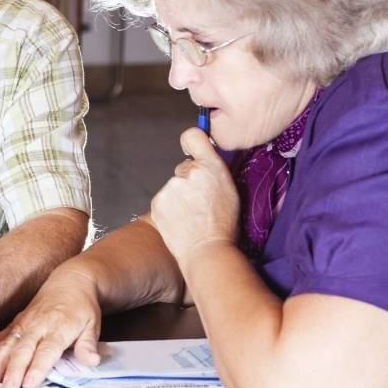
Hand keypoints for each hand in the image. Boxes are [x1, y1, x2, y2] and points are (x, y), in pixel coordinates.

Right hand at [0, 267, 101, 387]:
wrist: (71, 280)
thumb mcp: (93, 323)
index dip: (38, 366)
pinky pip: (3, 335)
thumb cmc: (82, 305)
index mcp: (60, 326)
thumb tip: (91, 360)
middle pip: (25, 349)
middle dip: (14, 369)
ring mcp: (26, 321)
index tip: (29, 383)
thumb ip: (88, 344)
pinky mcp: (19, 320)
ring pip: (10, 343)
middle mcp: (40, 324)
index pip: (47, 350)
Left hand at [150, 127, 239, 271]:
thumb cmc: (223, 224)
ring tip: (192, 215)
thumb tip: (201, 156)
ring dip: (179, 196)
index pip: (192, 135)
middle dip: (188, 181)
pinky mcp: (157, 201)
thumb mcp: (230, 189)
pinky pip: (164, 199)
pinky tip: (180, 220)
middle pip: (183, 168)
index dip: (191, 142)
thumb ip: (213, 169)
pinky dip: (169, 208)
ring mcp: (171, 187)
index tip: (191, 151)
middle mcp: (189, 172)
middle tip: (200, 202)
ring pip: (173, 186)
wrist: (207, 251)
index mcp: (211, 167)